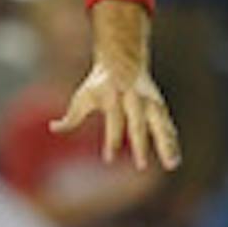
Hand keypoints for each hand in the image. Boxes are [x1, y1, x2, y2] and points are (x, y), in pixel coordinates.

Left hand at [49, 60, 180, 171]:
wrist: (122, 61)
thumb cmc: (98, 84)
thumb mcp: (82, 98)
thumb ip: (71, 117)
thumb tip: (53, 128)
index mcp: (114, 98)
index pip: (113, 122)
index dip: (111, 140)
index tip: (108, 159)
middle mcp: (134, 101)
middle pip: (139, 125)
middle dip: (140, 145)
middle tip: (141, 166)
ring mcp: (150, 103)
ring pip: (160, 126)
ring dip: (166, 145)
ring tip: (171, 165)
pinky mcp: (159, 106)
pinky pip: (166, 125)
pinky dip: (171, 141)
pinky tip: (174, 158)